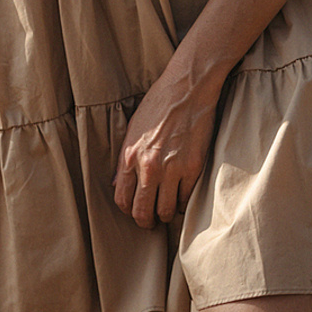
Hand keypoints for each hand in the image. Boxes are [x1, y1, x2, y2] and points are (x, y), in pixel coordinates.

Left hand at [114, 60, 222, 228]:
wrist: (187, 89)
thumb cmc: (159, 105)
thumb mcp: (133, 130)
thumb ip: (125, 159)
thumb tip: (118, 183)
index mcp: (129, 156)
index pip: (122, 200)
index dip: (128, 211)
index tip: (135, 211)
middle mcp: (148, 167)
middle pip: (142, 212)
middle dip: (146, 221)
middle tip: (150, 222)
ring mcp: (172, 169)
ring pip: (165, 211)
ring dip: (165, 214)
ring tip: (167, 210)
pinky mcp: (193, 167)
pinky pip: (185, 199)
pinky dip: (182, 202)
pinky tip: (181, 196)